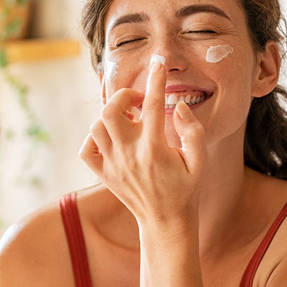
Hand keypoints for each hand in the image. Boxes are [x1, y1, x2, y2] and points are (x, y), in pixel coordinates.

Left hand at [79, 56, 206, 227]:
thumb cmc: (186, 190)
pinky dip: (93, 138)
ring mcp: (113, 165)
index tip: (158, 63)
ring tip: (128, 120)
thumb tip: (178, 106)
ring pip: (96, 127)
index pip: (152, 104)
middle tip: (138, 101)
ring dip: (110, 116)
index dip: (156, 79)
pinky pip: (86, 150)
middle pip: (111, 111)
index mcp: (155, 149)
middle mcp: (129, 155)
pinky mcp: (103, 174)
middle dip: (123, 97)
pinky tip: (111, 138)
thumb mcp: (200, 161)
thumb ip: (193, 131)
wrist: (166, 222)